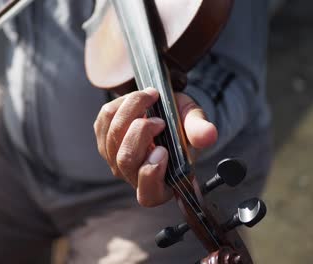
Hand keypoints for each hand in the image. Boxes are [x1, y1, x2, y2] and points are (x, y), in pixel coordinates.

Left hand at [93, 87, 216, 206]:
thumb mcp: (194, 123)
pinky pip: (104, 121)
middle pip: (126, 160)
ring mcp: (115, 160)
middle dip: (141, 132)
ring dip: (132, 111)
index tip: (163, 150)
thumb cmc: (182, 123)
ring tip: (151, 98)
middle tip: (160, 120)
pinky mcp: (104, 140)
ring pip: (113, 137)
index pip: (148, 194)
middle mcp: (135, 176)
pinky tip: (136, 101)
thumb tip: (208, 135)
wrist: (166, 109)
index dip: (150, 175)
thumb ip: (199, 130)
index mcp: (162, 183)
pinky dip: (120, 105)